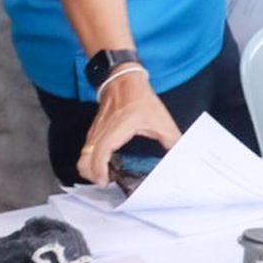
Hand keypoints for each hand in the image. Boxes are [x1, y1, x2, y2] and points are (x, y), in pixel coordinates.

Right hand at [77, 71, 180, 185]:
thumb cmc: (140, 97)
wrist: (124, 80)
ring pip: (83, 156)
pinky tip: (105, 164)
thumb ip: (172, 138)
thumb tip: (180, 153)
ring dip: (90, 169)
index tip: (104, 181)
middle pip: (84, 159)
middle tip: (106, 181)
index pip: (100, 153)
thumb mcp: (161, 119)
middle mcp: (102, 131)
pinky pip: (86, 150)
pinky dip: (91, 160)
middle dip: (91, 175)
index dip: (99, 170)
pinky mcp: (94, 131)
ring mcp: (95, 131)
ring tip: (106, 175)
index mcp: (118, 128)